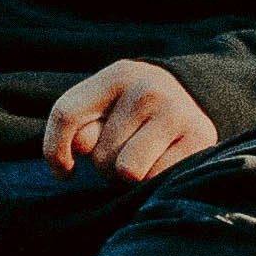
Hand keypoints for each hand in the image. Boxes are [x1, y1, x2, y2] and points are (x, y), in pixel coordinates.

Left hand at [40, 59, 223, 184]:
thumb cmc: (135, 115)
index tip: (64, 172)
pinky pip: (155, 179)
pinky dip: (155, 180)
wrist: (194, 105)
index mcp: (118, 75)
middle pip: (100, 154)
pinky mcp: (200, 137)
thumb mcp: (104, 111)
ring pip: (127, 171)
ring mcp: (176, 111)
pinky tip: (164, 164)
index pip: (66, 114)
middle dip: (107, 165)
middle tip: (126, 151)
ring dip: (129, 178)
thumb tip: (81, 145)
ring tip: (144, 159)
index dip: (55, 151)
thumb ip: (80, 126)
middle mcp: (148, 88)